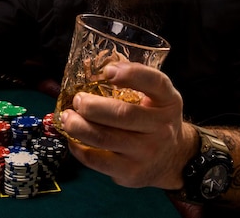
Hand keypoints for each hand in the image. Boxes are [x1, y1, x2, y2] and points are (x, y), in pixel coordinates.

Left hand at [60, 62, 196, 189]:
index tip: (107, 71)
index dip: (131, 74)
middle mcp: (161, 127)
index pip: (155, 82)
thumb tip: (89, 67)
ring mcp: (146, 152)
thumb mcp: (156, 98)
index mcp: (168, 101)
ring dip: (78, 126)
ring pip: (104, 138)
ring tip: (67, 117)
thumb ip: (133, 82)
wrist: (172, 159)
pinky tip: (72, 138)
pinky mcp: (130, 172)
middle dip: (91, 106)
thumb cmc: (155, 120)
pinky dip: (78, 148)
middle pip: (122, 114)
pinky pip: (96, 160)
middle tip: (77, 100)